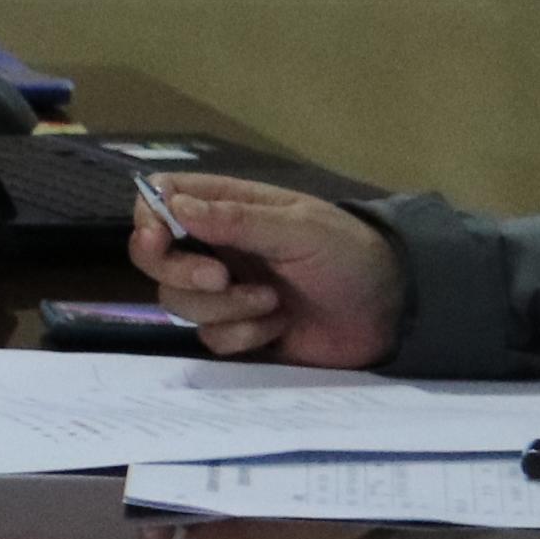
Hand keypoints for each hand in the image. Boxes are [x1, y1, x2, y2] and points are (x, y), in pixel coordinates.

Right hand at [133, 175, 404, 365]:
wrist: (392, 314)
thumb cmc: (350, 255)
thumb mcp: (300, 229)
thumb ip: (238, 220)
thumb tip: (174, 205)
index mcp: (225, 209)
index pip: (159, 201)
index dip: (147, 219)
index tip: (160, 239)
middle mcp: (214, 248)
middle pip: (152, 258)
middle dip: (180, 272)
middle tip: (219, 279)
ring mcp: (223, 292)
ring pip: (177, 302)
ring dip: (224, 308)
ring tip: (273, 303)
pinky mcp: (237, 331)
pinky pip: (210, 337)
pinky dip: (243, 335)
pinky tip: (278, 327)